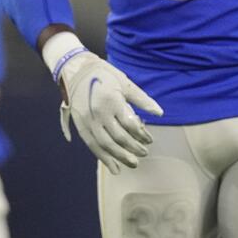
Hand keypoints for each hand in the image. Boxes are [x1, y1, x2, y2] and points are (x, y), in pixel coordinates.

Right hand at [57, 51, 163, 173]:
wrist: (76, 71)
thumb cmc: (106, 75)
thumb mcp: (126, 83)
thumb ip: (142, 100)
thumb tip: (160, 113)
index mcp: (112, 101)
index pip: (130, 124)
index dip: (141, 135)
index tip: (149, 140)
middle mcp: (99, 113)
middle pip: (118, 137)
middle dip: (133, 148)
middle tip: (144, 153)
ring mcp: (88, 121)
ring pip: (105, 145)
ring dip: (120, 157)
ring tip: (133, 163)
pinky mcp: (80, 125)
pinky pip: (92, 145)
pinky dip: (103, 157)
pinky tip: (113, 167)